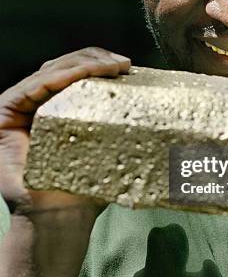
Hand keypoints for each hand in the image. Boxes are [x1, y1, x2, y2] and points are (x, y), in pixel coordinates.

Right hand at [0, 47, 130, 214]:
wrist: (61, 218)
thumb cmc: (86, 186)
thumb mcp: (109, 146)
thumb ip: (120, 122)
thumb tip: (162, 103)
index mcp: (58, 107)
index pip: (76, 72)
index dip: (100, 62)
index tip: (128, 65)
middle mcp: (36, 103)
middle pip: (64, 66)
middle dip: (95, 58)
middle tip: (123, 64)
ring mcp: (19, 107)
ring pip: (51, 70)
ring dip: (83, 63)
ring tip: (112, 67)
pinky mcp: (5, 114)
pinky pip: (35, 85)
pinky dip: (62, 76)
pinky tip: (85, 73)